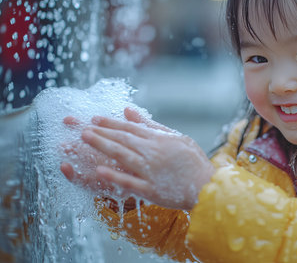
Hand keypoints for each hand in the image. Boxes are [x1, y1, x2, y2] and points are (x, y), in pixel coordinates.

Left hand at [62, 108, 214, 209]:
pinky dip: (115, 176)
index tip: (95, 119)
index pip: (131, 128)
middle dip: (101, 132)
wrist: (207, 186)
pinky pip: (130, 182)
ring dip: (102, 146)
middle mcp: (154, 153)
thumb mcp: (178, 138)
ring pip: (122, 156)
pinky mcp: (151, 190)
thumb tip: (129, 111)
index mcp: (161, 140)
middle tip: (83, 126)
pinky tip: (99, 170)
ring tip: (85, 138)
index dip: (111, 123)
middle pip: (123, 139)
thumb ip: (152, 125)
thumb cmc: (194, 161)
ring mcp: (152, 171)